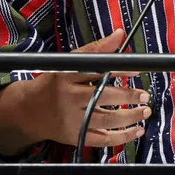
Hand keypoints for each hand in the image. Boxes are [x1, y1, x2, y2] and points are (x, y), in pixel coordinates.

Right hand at [35, 28, 152, 147]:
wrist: (30, 111)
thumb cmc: (54, 84)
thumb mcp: (69, 63)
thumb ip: (96, 50)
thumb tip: (119, 35)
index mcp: (67, 76)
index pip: (96, 71)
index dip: (119, 70)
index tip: (136, 69)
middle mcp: (70, 98)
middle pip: (103, 97)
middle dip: (128, 96)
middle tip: (144, 95)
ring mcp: (73, 120)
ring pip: (106, 120)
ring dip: (130, 117)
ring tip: (145, 110)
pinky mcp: (77, 136)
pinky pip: (103, 140)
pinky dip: (123, 137)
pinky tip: (137, 130)